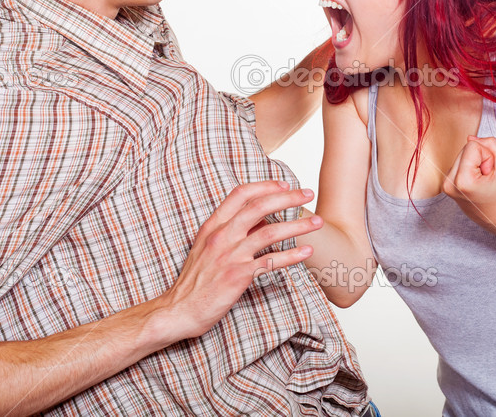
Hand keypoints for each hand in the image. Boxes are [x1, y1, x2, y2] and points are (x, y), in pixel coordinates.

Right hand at [156, 180, 321, 339]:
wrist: (178, 310)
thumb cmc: (195, 281)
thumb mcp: (207, 248)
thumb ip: (231, 232)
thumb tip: (261, 221)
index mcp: (213, 226)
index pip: (240, 194)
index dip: (264, 186)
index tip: (284, 184)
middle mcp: (221, 236)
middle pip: (259, 207)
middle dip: (287, 198)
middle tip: (307, 194)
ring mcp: (230, 255)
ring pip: (270, 232)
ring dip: (297, 225)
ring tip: (317, 222)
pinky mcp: (238, 276)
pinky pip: (271, 261)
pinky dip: (292, 255)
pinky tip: (307, 252)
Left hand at [444, 136, 495, 234]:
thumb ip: (490, 144)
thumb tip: (470, 137)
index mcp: (462, 180)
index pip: (472, 145)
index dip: (487, 156)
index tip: (490, 173)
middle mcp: (449, 183)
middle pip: (465, 149)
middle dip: (480, 159)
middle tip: (487, 178)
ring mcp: (445, 185)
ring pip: (461, 155)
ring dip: (474, 164)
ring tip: (482, 181)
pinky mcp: (446, 185)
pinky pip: (458, 163)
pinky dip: (469, 169)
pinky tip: (475, 183)